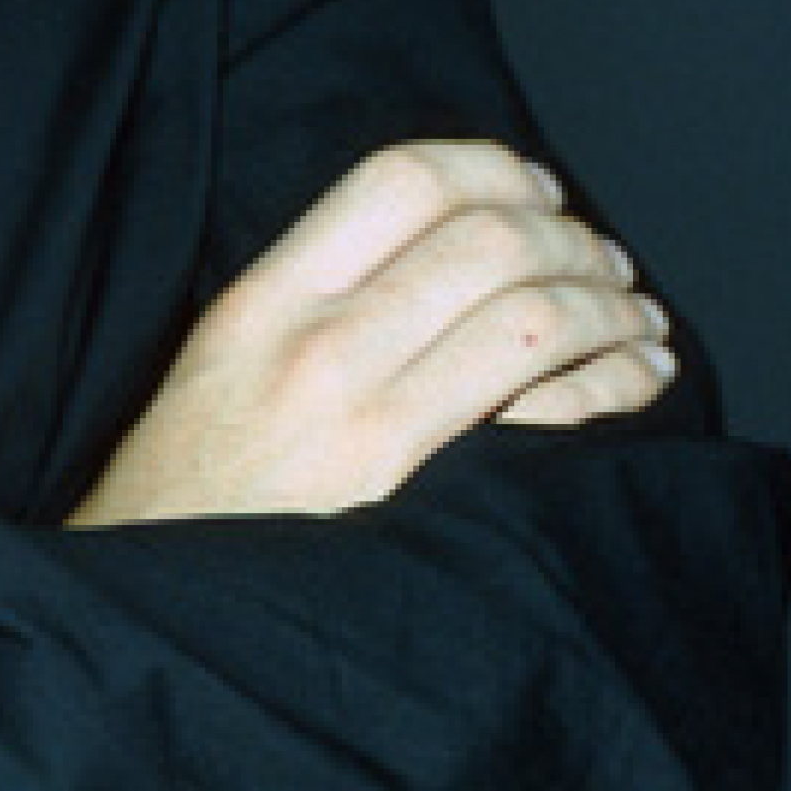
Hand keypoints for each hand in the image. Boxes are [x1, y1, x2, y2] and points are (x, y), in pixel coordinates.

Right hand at [67, 139, 673, 528]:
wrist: (153, 622)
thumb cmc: (186, 504)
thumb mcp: (218, 368)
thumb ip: (311, 302)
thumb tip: (443, 250)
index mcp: (263, 303)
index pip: (399, 181)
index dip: (493, 168)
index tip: (537, 190)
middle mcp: (313, 350)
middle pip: (487, 238)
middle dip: (572, 239)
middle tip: (604, 261)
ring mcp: (364, 427)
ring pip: (531, 316)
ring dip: (610, 305)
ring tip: (637, 320)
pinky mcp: (412, 504)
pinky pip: (548, 413)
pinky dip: (614, 382)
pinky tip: (637, 379)